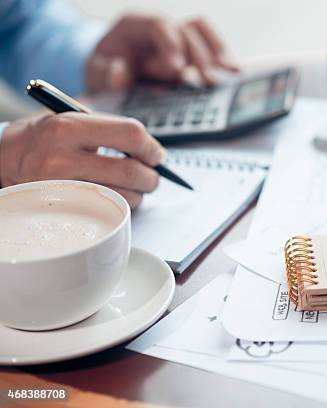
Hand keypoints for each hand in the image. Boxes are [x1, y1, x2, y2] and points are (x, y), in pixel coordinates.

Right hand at [0, 113, 165, 208]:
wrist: (3, 160)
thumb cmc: (44, 139)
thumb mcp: (69, 121)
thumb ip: (109, 131)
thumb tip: (152, 152)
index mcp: (69, 126)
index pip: (131, 134)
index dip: (151, 147)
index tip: (157, 155)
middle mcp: (63, 156)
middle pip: (131, 171)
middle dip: (151, 177)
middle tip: (153, 177)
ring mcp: (62, 186)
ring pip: (124, 196)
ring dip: (138, 194)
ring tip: (133, 187)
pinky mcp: (63, 208)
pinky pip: (108, 211)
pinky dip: (121, 206)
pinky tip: (116, 196)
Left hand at [86, 14, 237, 91]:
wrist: (109, 70)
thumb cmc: (104, 70)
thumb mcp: (96, 73)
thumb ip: (105, 74)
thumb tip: (121, 74)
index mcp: (135, 24)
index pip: (158, 24)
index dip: (171, 44)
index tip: (177, 69)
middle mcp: (159, 26)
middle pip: (186, 29)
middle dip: (199, 55)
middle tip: (208, 81)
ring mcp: (175, 36)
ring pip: (202, 30)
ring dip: (217, 51)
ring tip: (230, 72)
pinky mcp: (188, 51)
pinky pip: (209, 44)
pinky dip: (222, 55)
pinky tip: (234, 71)